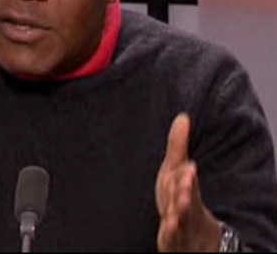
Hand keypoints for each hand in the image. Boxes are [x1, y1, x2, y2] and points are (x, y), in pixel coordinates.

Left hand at [155, 114, 221, 251]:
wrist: (190, 231)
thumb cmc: (178, 194)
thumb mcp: (176, 169)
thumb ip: (178, 145)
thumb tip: (182, 117)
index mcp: (185, 187)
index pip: (187, 181)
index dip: (187, 175)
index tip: (189, 167)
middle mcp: (185, 205)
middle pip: (188, 199)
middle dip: (186, 192)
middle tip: (184, 187)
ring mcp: (181, 223)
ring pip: (182, 218)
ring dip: (179, 213)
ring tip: (175, 210)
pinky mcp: (173, 238)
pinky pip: (172, 238)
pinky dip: (170, 234)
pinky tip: (166, 229)